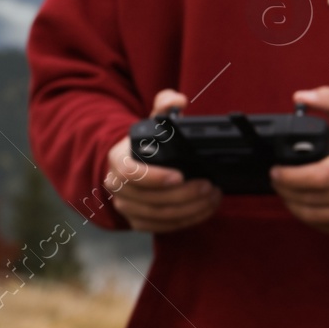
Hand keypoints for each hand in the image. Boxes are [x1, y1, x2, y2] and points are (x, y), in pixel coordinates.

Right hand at [105, 89, 220, 232]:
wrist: (131, 166)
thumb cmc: (146, 144)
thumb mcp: (154, 121)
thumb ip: (166, 105)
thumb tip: (178, 101)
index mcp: (117, 160)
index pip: (129, 173)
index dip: (154, 177)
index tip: (180, 175)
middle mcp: (116, 186)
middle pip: (149, 199)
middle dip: (183, 195)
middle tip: (209, 186)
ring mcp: (125, 206)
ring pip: (158, 216)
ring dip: (189, 209)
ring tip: (212, 197)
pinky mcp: (137, 221)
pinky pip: (162, 227)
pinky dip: (186, 221)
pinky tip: (204, 209)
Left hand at [270, 86, 328, 236]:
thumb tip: (301, 97)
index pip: (320, 176)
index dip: (292, 176)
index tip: (276, 170)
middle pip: (314, 198)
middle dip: (286, 190)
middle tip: (275, 180)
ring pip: (316, 216)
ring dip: (292, 204)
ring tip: (284, 191)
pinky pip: (324, 226)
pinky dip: (306, 216)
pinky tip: (301, 203)